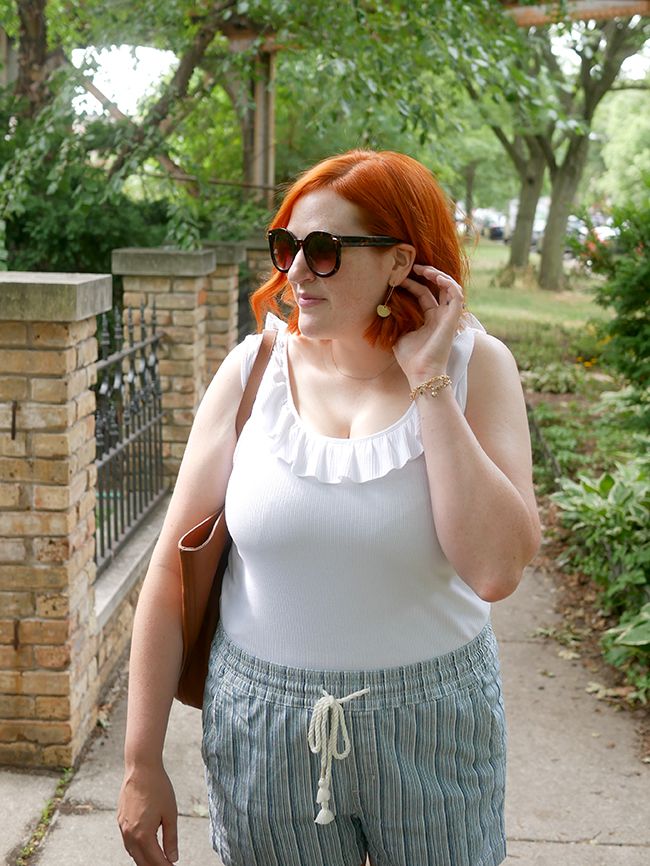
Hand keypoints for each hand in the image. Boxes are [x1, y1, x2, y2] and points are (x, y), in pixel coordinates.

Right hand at [118, 765, 178, 864]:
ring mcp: (123, 828)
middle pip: (142, 862)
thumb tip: (173, 858)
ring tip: (157, 860)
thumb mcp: (170, 813)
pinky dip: (136, 849)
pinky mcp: (120, 820)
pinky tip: (145, 847)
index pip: (155, 861)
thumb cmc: (158, 788)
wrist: (141, 768)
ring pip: (133, 853)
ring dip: (145, 860)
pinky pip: (127, 842)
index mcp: (143, 835)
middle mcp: (130, 835)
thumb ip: (171, 839)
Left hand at [393, 264, 465, 384]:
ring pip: (449, 287)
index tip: (398, 278)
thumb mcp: (399, 335)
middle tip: (412, 265)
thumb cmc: (411, 359)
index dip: (412, 283)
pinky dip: (448, 283)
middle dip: (426, 274)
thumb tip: (384, 308)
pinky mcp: (453, 318)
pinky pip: (456, 295)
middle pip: (437, 287)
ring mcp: (448, 316)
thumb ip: (397, 321)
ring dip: (438, 275)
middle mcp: (440, 315)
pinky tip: (436, 277)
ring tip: (424, 269)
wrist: (421, 373)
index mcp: (429, 319)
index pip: (423, 293)